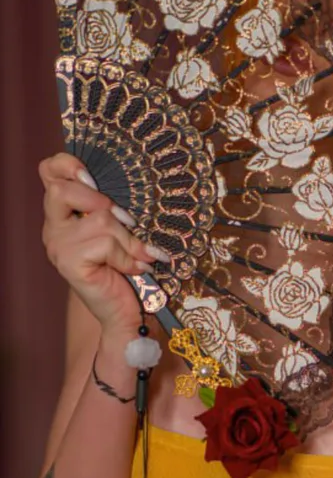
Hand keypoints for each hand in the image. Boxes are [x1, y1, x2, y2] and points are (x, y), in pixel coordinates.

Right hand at [38, 151, 168, 337]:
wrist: (122, 312)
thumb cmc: (123, 268)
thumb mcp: (117, 231)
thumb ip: (110, 208)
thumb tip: (129, 185)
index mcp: (62, 214)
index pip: (49, 172)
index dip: (67, 164)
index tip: (92, 177)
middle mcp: (53, 228)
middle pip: (62, 191)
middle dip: (99, 202)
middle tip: (124, 222)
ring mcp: (58, 247)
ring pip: (99, 220)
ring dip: (127, 239)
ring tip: (138, 255)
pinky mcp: (70, 264)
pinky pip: (106, 245)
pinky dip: (128, 257)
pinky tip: (135, 268)